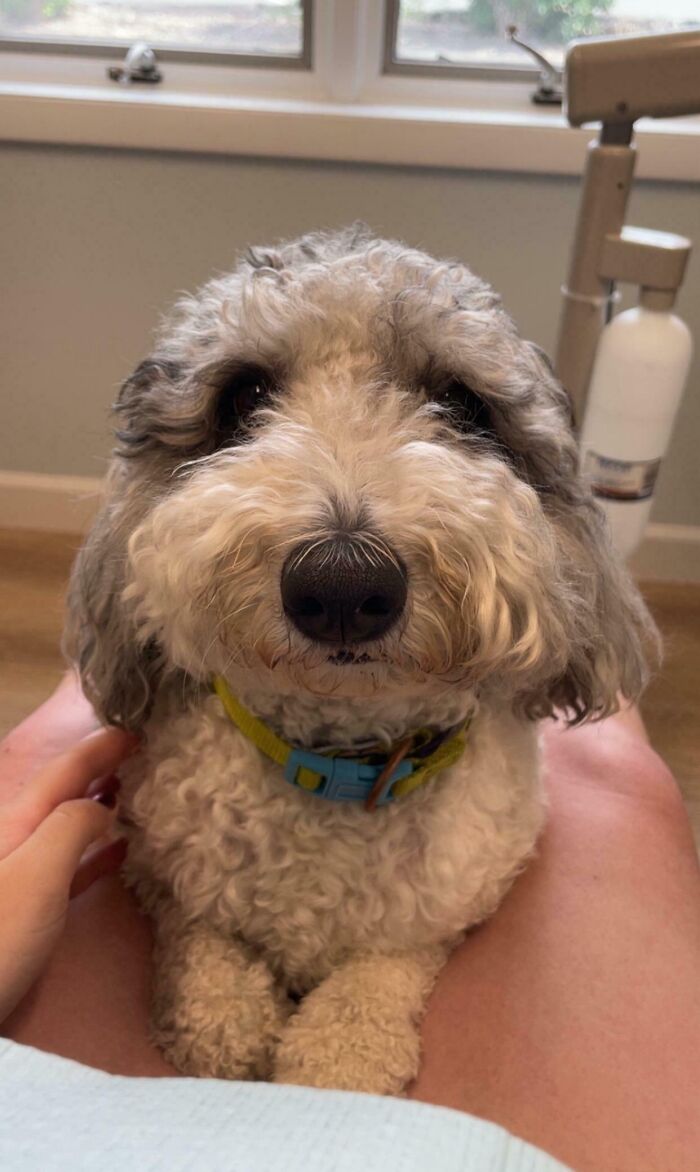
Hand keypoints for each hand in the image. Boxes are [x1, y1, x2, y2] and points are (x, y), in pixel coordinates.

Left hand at [0, 727, 137, 1022]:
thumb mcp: (36, 874)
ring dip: (100, 807)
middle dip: (100, 771)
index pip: (64, 771)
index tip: (138, 728)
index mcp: (17, 823)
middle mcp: (16, 841)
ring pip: (66, 827)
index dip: (100, 747)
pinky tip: (120, 851)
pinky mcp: (26, 911)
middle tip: (144, 756)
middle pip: (62, 794)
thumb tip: (103, 804)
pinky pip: (67, 865)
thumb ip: (71, 827)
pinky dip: (97, 851)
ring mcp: (19, 876)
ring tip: (137, 795)